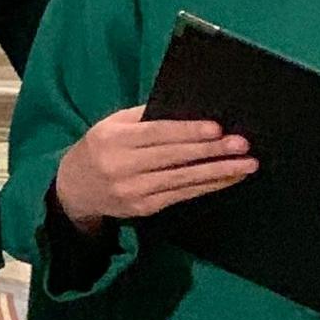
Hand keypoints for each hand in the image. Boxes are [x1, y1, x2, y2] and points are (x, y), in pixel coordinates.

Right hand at [53, 107, 257, 226]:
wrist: (73, 189)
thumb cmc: (99, 148)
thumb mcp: (111, 125)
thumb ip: (144, 117)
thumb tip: (190, 111)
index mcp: (113, 140)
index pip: (156, 134)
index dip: (188, 132)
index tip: (217, 129)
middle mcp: (121, 167)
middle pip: (173, 158)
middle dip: (211, 152)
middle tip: (242, 145)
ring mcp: (132, 191)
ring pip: (182, 180)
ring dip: (218, 172)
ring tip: (247, 165)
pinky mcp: (143, 208)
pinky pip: (181, 195)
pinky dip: (208, 186)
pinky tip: (228, 178)